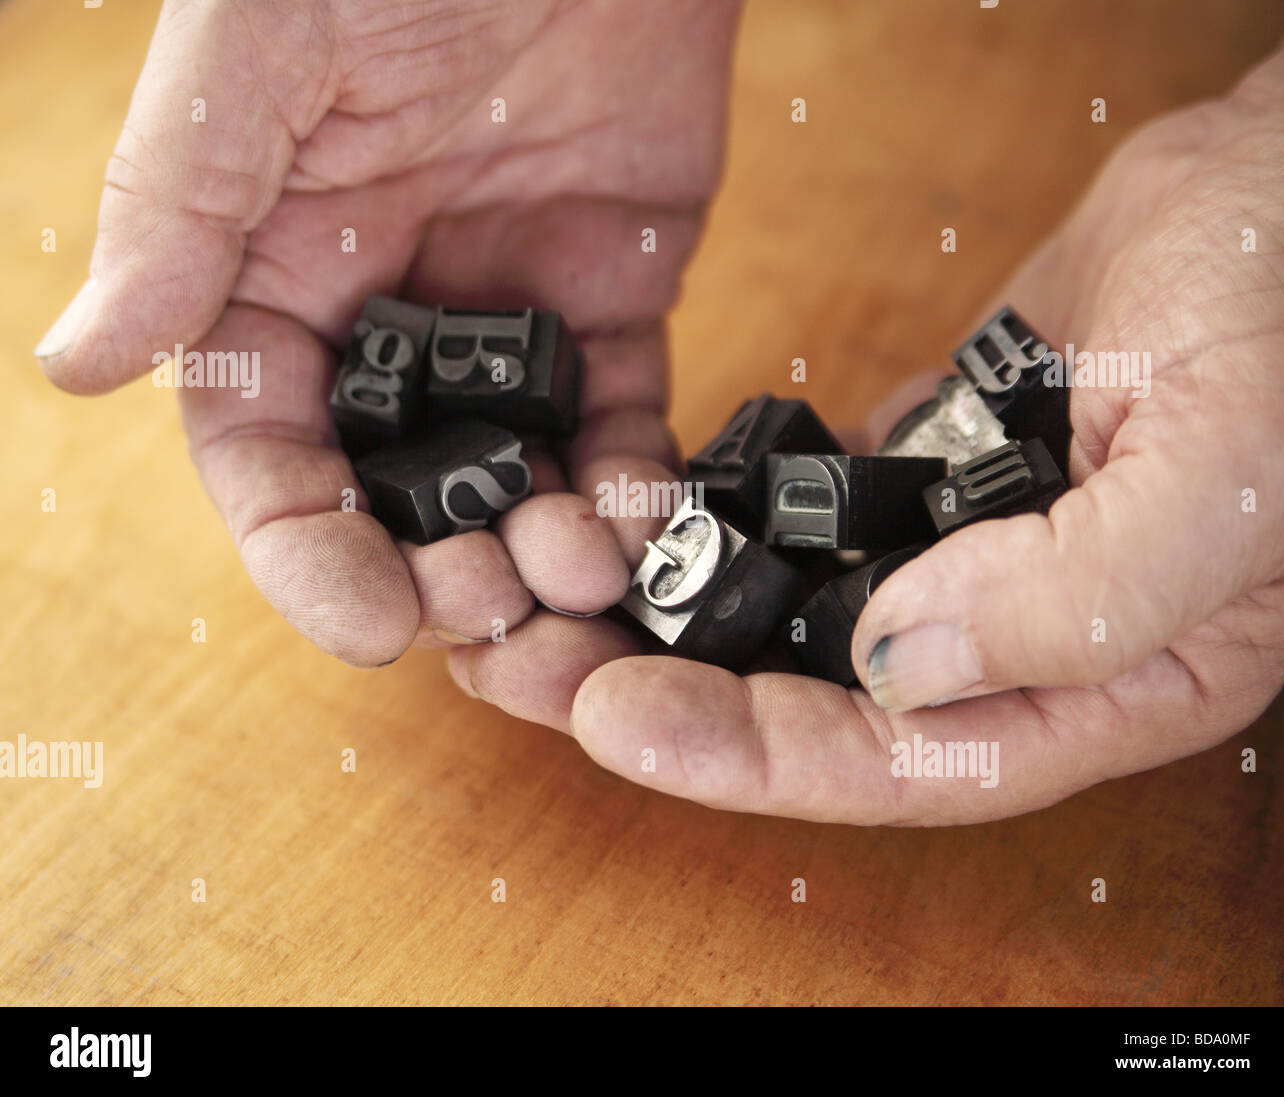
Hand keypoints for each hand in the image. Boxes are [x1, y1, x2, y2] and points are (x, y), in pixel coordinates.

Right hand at [36, 0, 739, 666]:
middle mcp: (389, 307)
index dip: (306, 546)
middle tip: (486, 611)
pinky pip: (619, 417)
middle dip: (438, 567)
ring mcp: (507, 309)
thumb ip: (179, 211)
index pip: (270, 444)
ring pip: (516, 474)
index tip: (363, 623)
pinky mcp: (613, 295)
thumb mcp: (261, 52)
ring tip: (574, 580)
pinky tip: (638, 523)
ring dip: (541, 548)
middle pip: (398, 485)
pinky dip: (629, 482)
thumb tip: (79, 363)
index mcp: (280, 266)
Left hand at [449, 24, 1283, 822]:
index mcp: (1102, 678)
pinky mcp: (914, 468)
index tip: (619, 722)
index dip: (757, 758)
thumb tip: (896, 662)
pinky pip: (796, 515)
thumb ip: (1079, 597)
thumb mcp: (1228, 473)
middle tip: (530, 664)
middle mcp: (1013, 631)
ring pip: (789, 614)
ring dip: (669, 610)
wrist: (1280, 182)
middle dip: (672, 691)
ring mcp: (955, 548)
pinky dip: (714, 518)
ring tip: (543, 593)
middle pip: (819, 702)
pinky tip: (631, 511)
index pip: (908, 761)